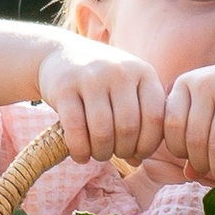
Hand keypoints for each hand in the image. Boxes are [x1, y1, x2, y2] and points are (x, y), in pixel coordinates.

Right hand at [35, 38, 167, 164]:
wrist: (60, 54)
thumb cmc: (102, 83)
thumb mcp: (127, 91)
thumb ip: (139, 121)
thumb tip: (137, 161)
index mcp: (143, 72)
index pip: (155, 117)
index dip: (148, 144)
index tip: (137, 153)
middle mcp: (119, 71)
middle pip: (128, 127)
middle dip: (123, 151)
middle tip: (115, 154)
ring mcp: (91, 77)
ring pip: (102, 131)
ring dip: (102, 152)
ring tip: (99, 154)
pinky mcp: (64, 87)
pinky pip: (76, 129)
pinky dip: (80, 150)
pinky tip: (80, 156)